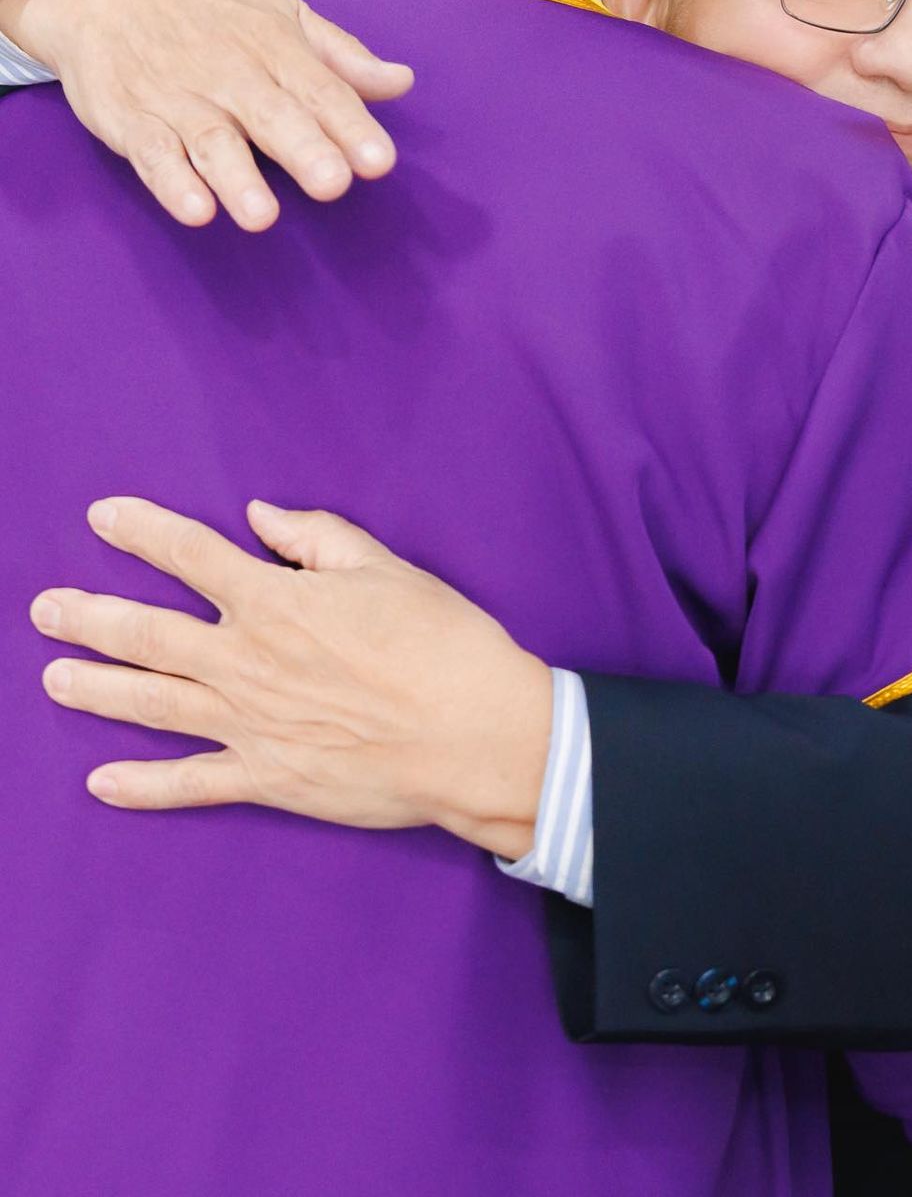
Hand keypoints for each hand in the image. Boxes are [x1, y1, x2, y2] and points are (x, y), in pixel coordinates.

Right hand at [0, 0, 413, 229]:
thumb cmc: (208, 7)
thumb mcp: (281, 14)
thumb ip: (341, 56)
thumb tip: (402, 82)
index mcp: (276, 47)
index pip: (321, 90)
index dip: (351, 127)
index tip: (380, 162)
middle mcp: (231, 74)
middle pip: (272, 116)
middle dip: (303, 150)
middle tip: (333, 184)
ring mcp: (178, 98)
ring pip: (211, 141)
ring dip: (236, 179)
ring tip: (262, 216)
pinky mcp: (130, 119)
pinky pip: (152, 154)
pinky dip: (171, 182)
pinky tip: (194, 210)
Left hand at [30, 498, 550, 858]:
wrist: (475, 735)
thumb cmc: (442, 643)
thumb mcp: (387, 568)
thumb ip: (316, 538)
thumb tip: (259, 516)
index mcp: (278, 601)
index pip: (191, 554)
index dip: (142, 532)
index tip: (101, 516)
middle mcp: (248, 661)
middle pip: (147, 634)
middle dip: (89, 617)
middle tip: (44, 608)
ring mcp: (251, 724)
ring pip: (151, 704)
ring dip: (96, 689)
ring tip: (53, 678)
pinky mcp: (268, 777)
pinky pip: (190, 783)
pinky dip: (142, 786)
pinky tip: (101, 782)